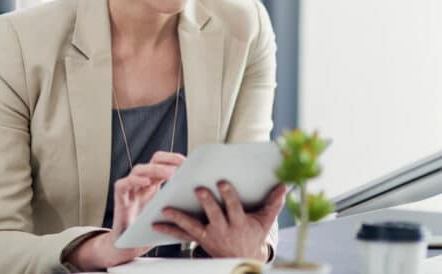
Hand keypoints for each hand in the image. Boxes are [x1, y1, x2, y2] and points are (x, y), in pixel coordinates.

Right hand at [68, 151, 185, 269]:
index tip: (188, 162)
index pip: (163, 161)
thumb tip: (201, 194)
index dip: (174, 158)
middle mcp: (142, 181)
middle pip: (153, 161)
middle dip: (169, 160)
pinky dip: (134, 181)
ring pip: (140, 169)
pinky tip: (146, 182)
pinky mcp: (120, 197)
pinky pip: (123, 184)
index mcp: (154, 182)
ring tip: (170, 174)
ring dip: (156, 169)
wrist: (131, 244)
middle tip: (183, 165)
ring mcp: (130, 187)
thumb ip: (178, 200)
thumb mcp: (168, 210)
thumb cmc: (149, 227)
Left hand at [152, 181, 286, 261]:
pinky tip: (155, 223)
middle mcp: (223, 230)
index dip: (229, 196)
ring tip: (165, 208)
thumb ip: (274, 202)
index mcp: (239, 223)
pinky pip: (181, 235)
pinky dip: (168, 230)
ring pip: (192, 227)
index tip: (223, 182)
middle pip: (213, 215)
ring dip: (178, 217)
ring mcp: (209, 236)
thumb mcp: (265, 221)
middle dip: (206, 202)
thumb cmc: (253, 235)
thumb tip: (285, 185)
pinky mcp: (198, 240)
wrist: (241, 260)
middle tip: (198, 188)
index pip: (234, 208)